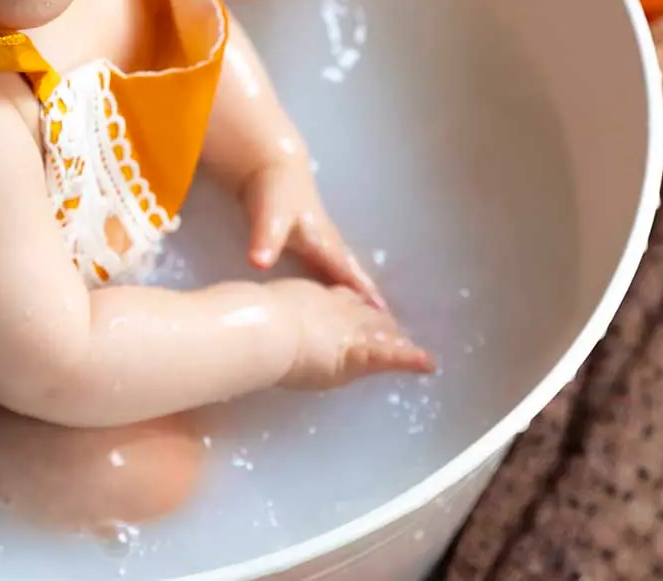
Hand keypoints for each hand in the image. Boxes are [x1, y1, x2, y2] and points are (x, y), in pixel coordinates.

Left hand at [240, 159, 387, 310]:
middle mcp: (329, 244)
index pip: (347, 277)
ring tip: (377, 315)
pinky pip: (333, 267)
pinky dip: (343, 280)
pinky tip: (341, 292)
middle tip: (392, 325)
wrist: (270, 165)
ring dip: (360, 289)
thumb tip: (258, 264)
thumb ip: (265, 240)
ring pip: (346, 270)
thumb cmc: (272, 193)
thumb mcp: (269, 217)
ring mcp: (323, 240)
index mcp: (323, 243)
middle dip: (370, 298)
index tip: (386, 321)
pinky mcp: (312, 240)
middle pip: (354, 274)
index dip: (364, 297)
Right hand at [267, 279, 434, 389]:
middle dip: (377, 322)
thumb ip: (253, 312)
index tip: (359, 304)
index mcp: (309, 298)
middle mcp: (333, 309)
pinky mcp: (358, 352)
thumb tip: (235, 314)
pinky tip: (427, 364)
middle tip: (394, 326)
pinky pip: (387, 357)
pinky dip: (408, 360)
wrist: (263, 326)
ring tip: (417, 350)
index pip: (337, 300)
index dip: (350, 303)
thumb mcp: (252, 310)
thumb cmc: (252, 318)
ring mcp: (347, 329)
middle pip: (361, 315)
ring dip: (395, 341)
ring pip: (376, 334)